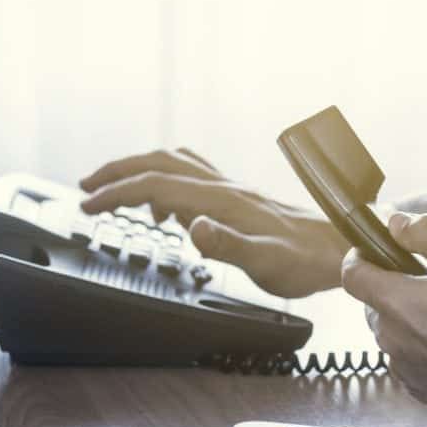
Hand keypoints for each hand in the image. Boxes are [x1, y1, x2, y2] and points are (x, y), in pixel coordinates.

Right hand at [79, 148, 346, 297]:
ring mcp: (231, 189)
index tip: (87, 204)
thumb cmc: (306, 262)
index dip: (116, 192)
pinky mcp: (239, 197)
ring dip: (138, 169)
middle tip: (85, 188)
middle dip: (116, 172)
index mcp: (221, 201)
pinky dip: (165, 178)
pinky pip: (192, 174)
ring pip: (173, 163)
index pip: (155, 185)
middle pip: (157, 164)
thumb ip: (228, 244)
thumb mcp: (266, 263)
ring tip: (114, 187)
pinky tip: (165, 202)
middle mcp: (224, 187)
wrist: (341, 249)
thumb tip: (192, 227)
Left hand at [341, 212, 426, 417]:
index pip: (351, 274)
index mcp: (397, 302)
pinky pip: (407, 358)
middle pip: (373, 303)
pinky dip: (422, 347)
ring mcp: (402, 366)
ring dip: (409, 319)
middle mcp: (390, 337)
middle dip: (394, 287)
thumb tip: (396, 223)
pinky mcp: (416, 387)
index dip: (360, 256)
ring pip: (391, 332)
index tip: (378, 250)